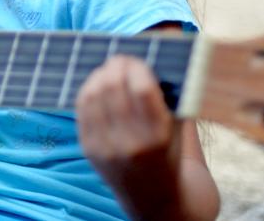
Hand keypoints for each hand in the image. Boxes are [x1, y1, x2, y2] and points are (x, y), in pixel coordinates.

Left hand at [75, 55, 181, 217]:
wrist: (159, 205)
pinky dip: (88, 90)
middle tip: (122, 58)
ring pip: (93, 96)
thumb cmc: (176, 159)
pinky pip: (82, 110)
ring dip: (100, 75)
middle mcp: (129, 144)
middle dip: (117, 66)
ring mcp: (106, 148)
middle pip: (113, 88)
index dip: (137, 66)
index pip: (141, 88)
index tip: (140, 59)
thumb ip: (173, 96)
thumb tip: (161, 57)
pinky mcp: (90, 150)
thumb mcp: (182, 131)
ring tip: (110, 69)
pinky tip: (97, 84)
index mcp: (158, 137)